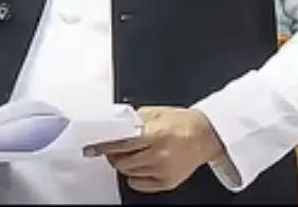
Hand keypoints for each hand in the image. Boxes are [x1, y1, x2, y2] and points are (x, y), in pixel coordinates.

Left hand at [83, 107, 226, 192]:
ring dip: (124, 164)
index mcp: (156, 133)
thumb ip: (134, 119)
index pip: (120, 143)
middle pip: (121, 161)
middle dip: (114, 155)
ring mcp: (162, 170)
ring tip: (134, 154)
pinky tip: (142, 165)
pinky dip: (134, 176)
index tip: (90, 149)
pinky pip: (138, 184)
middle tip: (116, 149)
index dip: (103, 146)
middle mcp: (159, 154)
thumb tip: (113, 125)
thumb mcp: (157, 112)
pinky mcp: (166, 182)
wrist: (207, 136)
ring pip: (128, 173)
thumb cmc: (183, 122)